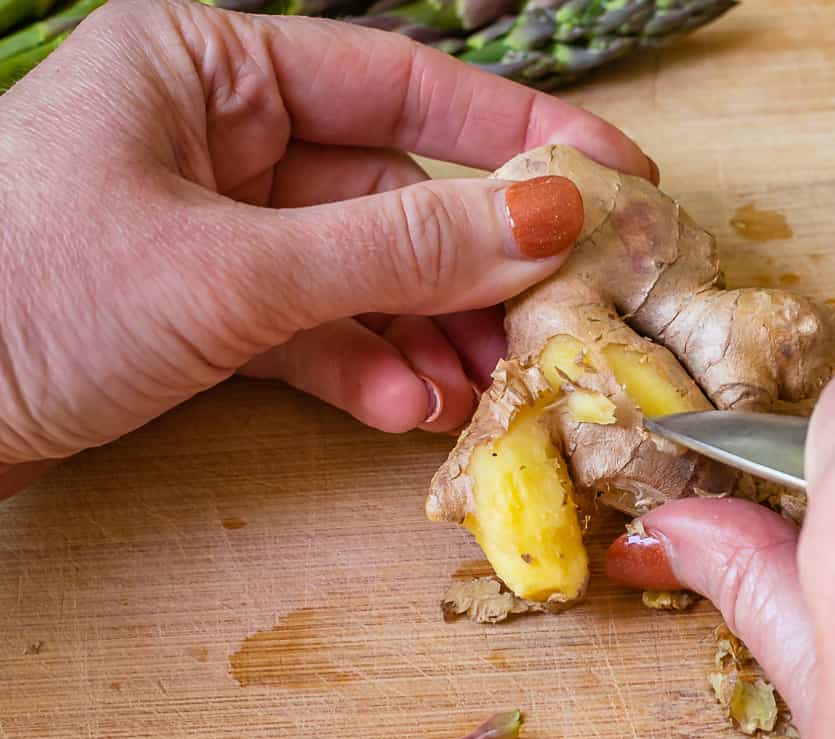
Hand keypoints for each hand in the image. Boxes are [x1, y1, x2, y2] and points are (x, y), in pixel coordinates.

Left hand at [0, 0, 653, 492]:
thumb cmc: (31, 298)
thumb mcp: (235, 271)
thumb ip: (396, 249)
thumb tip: (545, 220)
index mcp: (204, 64)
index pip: (397, 82)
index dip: (515, 132)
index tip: (612, 176)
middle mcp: (212, 133)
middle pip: (387, 190)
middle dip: (471, 266)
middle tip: (557, 318)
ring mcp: (208, 227)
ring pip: (357, 273)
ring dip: (424, 337)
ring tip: (482, 392)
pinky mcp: (197, 311)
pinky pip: (308, 331)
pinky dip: (358, 372)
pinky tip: (402, 414)